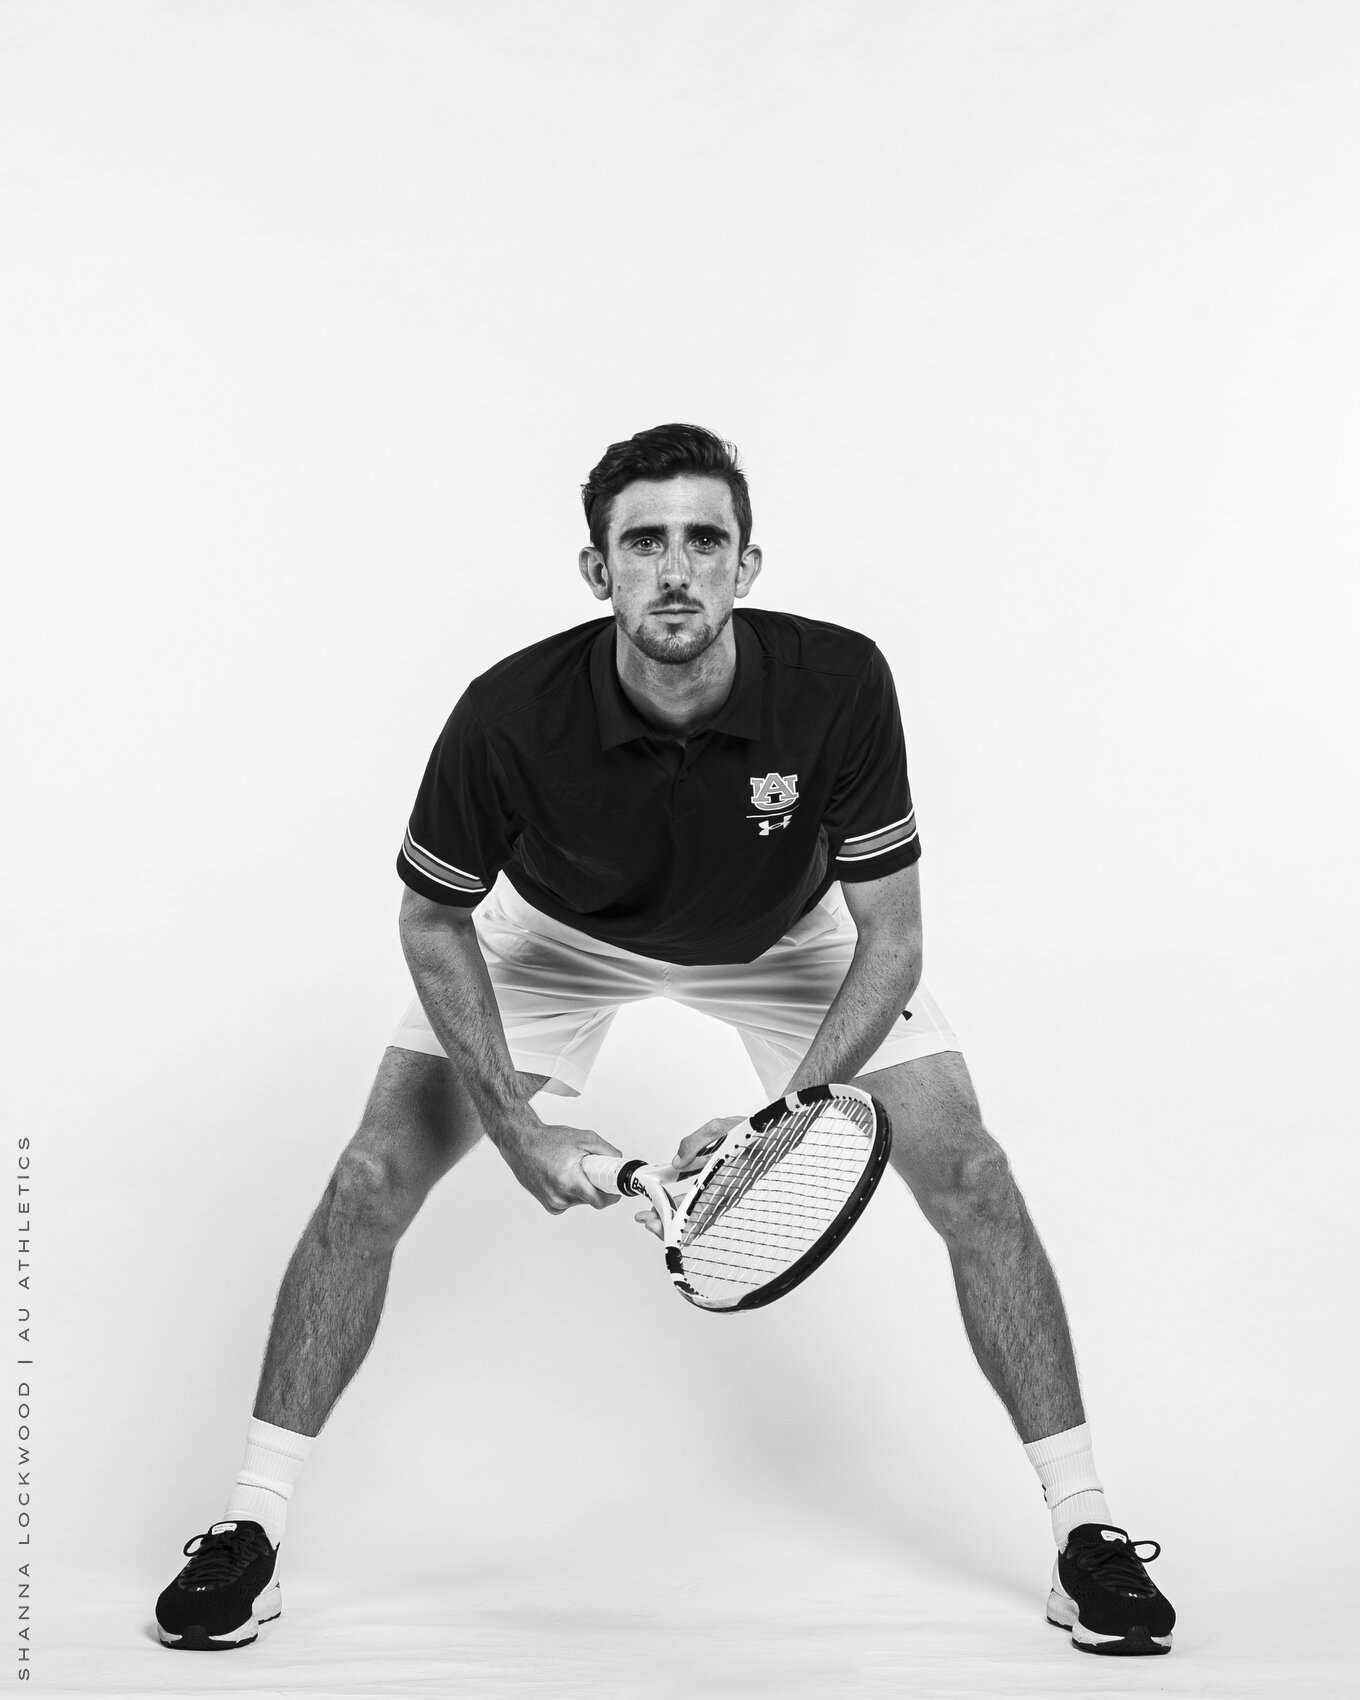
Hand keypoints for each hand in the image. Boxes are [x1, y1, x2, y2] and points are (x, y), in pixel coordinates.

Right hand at [493, 1108, 621, 1213]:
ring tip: (573, 1170)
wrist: (520, 1143)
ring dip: (583, 1189)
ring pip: (580, 1201)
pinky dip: (571, 1192)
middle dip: (597, 1187)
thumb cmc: (548, 1140)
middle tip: (594, 1171)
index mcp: (570, 1181)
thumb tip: (618, 1160)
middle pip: (591, 1200)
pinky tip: (563, 1177)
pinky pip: (568, 1202)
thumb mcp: (583, 1138)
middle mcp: (560, 1196)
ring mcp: (552, 1202)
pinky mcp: (548, 1204)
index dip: (612, 1195)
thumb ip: (606, 1150)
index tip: (615, 1188)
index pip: (600, 1201)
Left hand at [633, 1113, 746, 1239]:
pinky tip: (673, 1204)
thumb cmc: (755, 1133)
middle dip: (669, 1223)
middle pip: (695, 1219)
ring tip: (655, 1214)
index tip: (656, 1220)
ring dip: (676, 1216)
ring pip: (698, 1214)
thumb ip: (695, 1143)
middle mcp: (727, 1191)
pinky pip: (704, 1204)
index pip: (696, 1210)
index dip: (674, 1219)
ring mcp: (726, 1193)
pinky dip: (687, 1207)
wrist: (775, 1136)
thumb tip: (678, 1161)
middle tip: (648, 1221)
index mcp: (726, 1179)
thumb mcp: (721, 1128)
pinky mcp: (725, 1189)